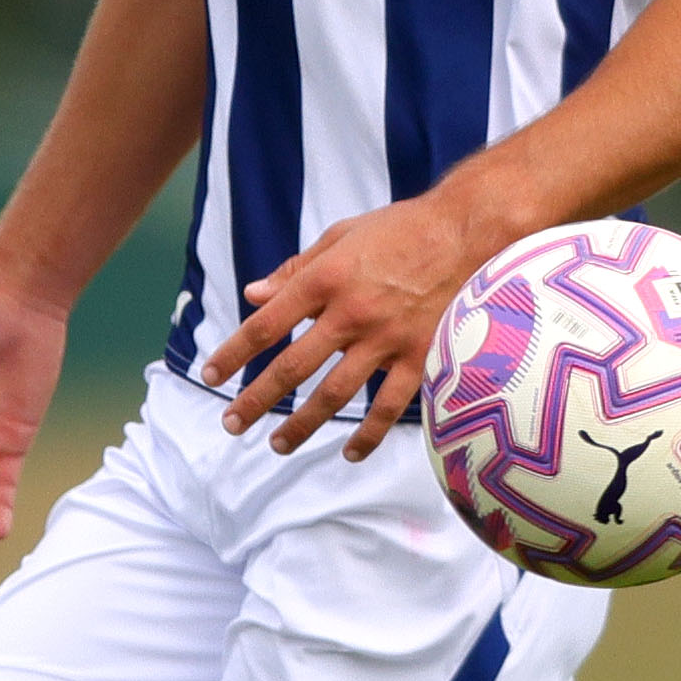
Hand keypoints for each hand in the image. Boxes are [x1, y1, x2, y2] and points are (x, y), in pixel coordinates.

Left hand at [198, 188, 496, 457]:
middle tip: (231, 425)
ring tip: (278, 445)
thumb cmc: (401, 229)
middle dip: (255, 401)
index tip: (210, 376)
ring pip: (334, 395)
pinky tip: (351, 452)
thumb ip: (295, 270)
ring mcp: (386, 339)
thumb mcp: (341, 236)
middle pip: (291, 368)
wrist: (470, 229)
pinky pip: (390, 406)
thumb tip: (253, 296)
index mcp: (325, 279)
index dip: (234, 354)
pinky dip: (369, 434)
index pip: (266, 325)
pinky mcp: (421, 356)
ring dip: (302, 424)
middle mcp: (350, 313)